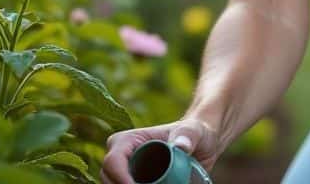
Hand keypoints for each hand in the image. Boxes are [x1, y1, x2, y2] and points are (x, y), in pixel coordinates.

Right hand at [102, 117, 220, 183]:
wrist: (200, 143)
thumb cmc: (195, 132)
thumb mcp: (194, 131)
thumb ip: (187, 136)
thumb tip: (181, 146)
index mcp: (128, 140)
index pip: (113, 161)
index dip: (121, 179)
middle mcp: (122, 156)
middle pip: (108, 179)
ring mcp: (126, 171)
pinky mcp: (134, 182)